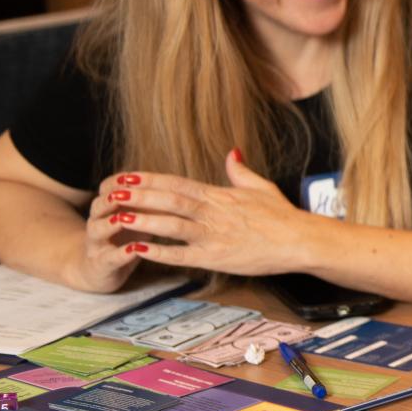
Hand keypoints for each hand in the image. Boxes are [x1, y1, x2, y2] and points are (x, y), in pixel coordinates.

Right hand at [77, 172, 150, 291]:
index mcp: (106, 207)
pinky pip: (109, 258)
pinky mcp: (101, 265)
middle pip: (98, 205)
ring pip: (97, 229)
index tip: (135, 176)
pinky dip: (122, 253)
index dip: (119, 181)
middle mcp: (96, 222)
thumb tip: (181, 184)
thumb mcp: (139, 218)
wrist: (99, 269)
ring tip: (124, 218)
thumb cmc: (126, 239)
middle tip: (127, 192)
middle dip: (113, 197)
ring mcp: (96, 244)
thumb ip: (151, 202)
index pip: (107, 187)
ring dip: (111, 223)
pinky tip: (134, 249)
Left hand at [107, 151, 318, 277]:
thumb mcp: (262, 187)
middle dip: (138, 195)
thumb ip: (240, 171)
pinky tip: (138, 249)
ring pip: (172, 225)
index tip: (126, 175)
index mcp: (219, 195)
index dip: (149, 179)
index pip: (177, 183)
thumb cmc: (283, 216)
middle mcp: (213, 213)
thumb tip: (231, 152)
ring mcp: (214, 236)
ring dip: (143, 220)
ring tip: (117, 217)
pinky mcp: (217, 258)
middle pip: (169, 200)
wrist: (301, 240)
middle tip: (111, 192)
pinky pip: (182, 255)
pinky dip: (159, 252)